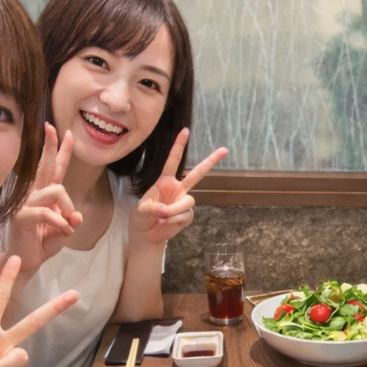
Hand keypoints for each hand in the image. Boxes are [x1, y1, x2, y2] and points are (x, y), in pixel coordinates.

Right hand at [6, 123, 82, 272]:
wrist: (27, 260)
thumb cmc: (43, 243)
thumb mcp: (65, 231)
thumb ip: (71, 220)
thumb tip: (76, 215)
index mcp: (45, 194)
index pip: (54, 169)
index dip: (60, 151)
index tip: (64, 132)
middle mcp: (34, 194)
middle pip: (46, 165)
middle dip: (51, 146)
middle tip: (53, 128)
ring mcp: (26, 203)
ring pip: (56, 190)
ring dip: (67, 209)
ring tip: (67, 226)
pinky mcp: (22, 216)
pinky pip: (46, 211)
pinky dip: (59, 222)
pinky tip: (63, 231)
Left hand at [129, 128, 227, 244]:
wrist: (146, 235)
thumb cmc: (141, 218)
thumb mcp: (141, 210)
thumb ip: (152, 208)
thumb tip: (166, 210)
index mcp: (165, 181)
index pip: (173, 160)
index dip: (179, 146)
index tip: (185, 130)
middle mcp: (177, 189)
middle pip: (197, 173)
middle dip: (210, 161)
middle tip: (225, 150)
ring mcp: (183, 202)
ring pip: (189, 201)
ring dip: (175, 210)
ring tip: (162, 217)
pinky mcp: (186, 216)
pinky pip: (186, 215)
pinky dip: (174, 220)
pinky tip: (166, 223)